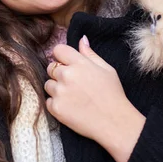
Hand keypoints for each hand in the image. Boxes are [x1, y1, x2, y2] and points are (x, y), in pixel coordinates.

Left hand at [45, 37, 145, 161]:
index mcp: (79, 64)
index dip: (61, 57)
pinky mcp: (56, 108)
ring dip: (57, 89)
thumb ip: (90, 54)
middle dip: (59, 74)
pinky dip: (56, 104)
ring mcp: (60, 92)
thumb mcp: (107, 69)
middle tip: (74, 85)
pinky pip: (48, 101)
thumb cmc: (112, 95)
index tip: (67, 65)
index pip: (58, 50)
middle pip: (50, 68)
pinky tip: (71, 107)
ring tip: (73, 97)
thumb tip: (81, 39)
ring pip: (48, 85)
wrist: (113, 122)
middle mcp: (67, 75)